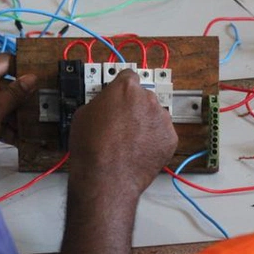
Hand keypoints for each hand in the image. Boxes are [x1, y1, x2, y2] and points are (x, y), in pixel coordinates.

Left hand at [0, 54, 36, 160]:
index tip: (42, 76)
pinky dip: (9, 126)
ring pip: (5, 103)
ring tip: (38, 124)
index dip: (24, 66)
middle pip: (9, 84)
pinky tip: (23, 139)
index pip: (7, 61)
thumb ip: (15, 93)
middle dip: (25, 96)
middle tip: (45, 103)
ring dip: (19, 114)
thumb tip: (33, 77)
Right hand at [67, 70, 177, 198]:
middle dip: (135, 107)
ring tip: (130, 140)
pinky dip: (154, 140)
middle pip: (144, 97)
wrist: (105, 176)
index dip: (123, 88)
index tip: (122, 94)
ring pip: (155, 116)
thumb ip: (101, 102)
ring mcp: (162, 119)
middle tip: (123, 123)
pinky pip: (163, 134)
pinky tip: (139, 149)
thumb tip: (105, 104)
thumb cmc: (92, 147)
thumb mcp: (84, 113)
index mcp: (126, 88)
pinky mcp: (170, 138)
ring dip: (146, 123)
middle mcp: (148, 99)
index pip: (129, 76)